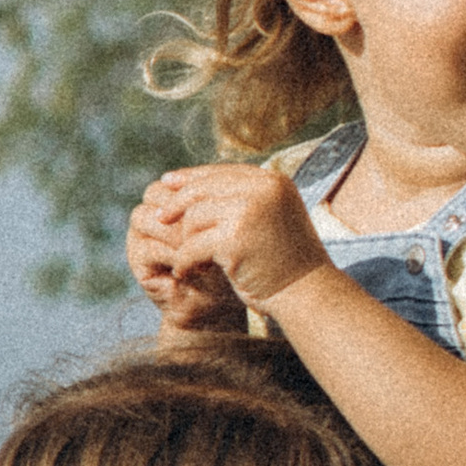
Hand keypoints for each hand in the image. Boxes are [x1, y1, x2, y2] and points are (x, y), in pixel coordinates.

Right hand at [127, 181, 244, 331]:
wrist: (216, 307)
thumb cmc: (229, 265)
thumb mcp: (230, 231)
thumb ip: (224, 204)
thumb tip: (239, 175)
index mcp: (174, 201)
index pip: (179, 180)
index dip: (198, 186)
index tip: (228, 198)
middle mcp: (153, 214)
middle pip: (156, 192)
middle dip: (184, 206)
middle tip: (214, 218)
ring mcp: (140, 236)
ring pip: (147, 216)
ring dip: (178, 230)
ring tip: (205, 242)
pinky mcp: (137, 261)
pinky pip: (148, 247)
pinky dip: (174, 254)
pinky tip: (198, 262)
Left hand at [143, 163, 330, 312]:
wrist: (306, 294)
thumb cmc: (285, 260)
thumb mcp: (269, 217)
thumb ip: (241, 198)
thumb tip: (186, 182)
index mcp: (274, 182)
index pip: (222, 172)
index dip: (192, 177)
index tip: (167, 182)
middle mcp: (263, 190)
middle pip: (202, 189)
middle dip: (177, 203)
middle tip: (159, 218)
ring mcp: (250, 211)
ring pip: (194, 217)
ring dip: (186, 241)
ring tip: (192, 260)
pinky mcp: (235, 238)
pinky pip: (192, 246)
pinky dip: (185, 261)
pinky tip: (185, 272)